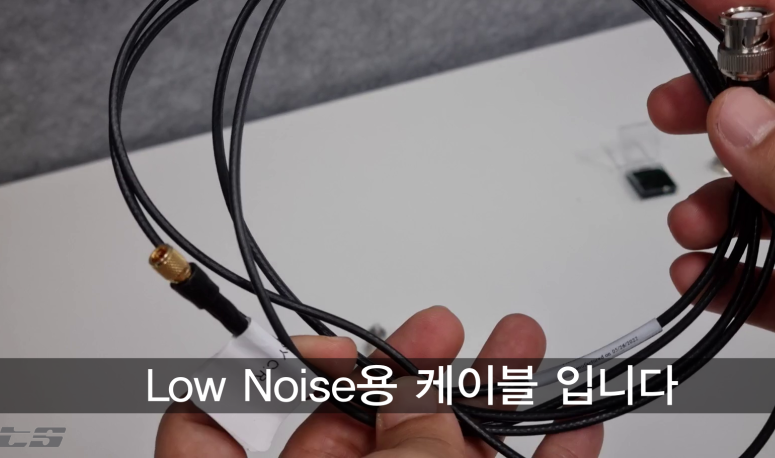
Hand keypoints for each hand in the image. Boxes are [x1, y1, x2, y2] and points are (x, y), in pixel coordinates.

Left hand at [155, 307, 603, 456]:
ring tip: (522, 344)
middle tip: (447, 329)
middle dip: (410, 370)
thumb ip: (404, 456)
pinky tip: (568, 422)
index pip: (206, 435)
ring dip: (488, 401)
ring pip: (437, 457)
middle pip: (348, 432)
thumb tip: (417, 397)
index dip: (238, 380)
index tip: (287, 338)